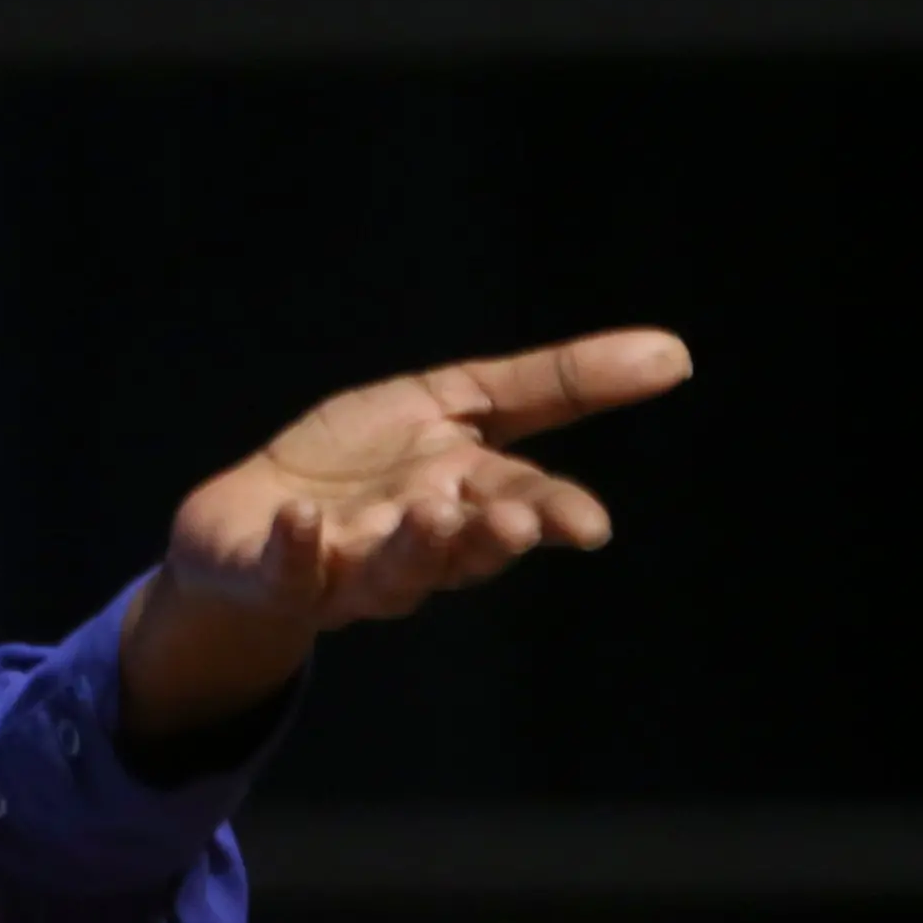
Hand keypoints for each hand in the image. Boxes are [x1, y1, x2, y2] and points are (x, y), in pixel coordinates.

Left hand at [118, 328, 693, 747]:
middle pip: (463, 547)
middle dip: (489, 538)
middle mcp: (415, 542)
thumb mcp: (454, 405)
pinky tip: (301, 519)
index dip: (554, 513)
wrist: (247, 524)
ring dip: (412, 546)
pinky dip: (295, 548)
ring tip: (429, 512)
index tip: (588, 525)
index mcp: (463, 496)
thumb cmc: (363, 467)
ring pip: (389, 570)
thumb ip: (556, 385)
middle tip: (516, 522)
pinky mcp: (274, 571)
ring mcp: (345, 563)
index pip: (521, 502)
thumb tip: (675, 351)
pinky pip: (286, 569)